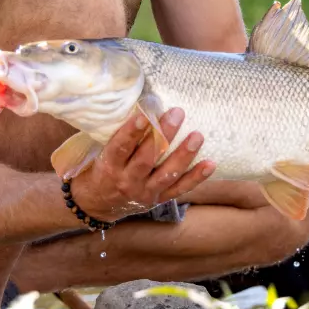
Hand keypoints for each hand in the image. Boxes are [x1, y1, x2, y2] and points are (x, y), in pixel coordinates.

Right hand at [68, 107, 214, 221]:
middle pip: (147, 158)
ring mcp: (145, 192)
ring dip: (183, 155)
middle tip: (178, 113)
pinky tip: (210, 163)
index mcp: (110, 166)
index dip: (132, 131)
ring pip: (166, 174)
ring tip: (197, 136)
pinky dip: (196, 177)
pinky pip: (180, 189)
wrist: (98, 204)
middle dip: (164, 135)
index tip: (144, 114)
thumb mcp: (100, 152)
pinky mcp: (159, 200)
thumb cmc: (101, 169)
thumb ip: (117, 135)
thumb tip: (140, 104)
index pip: (120, 147)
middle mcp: (127, 181)